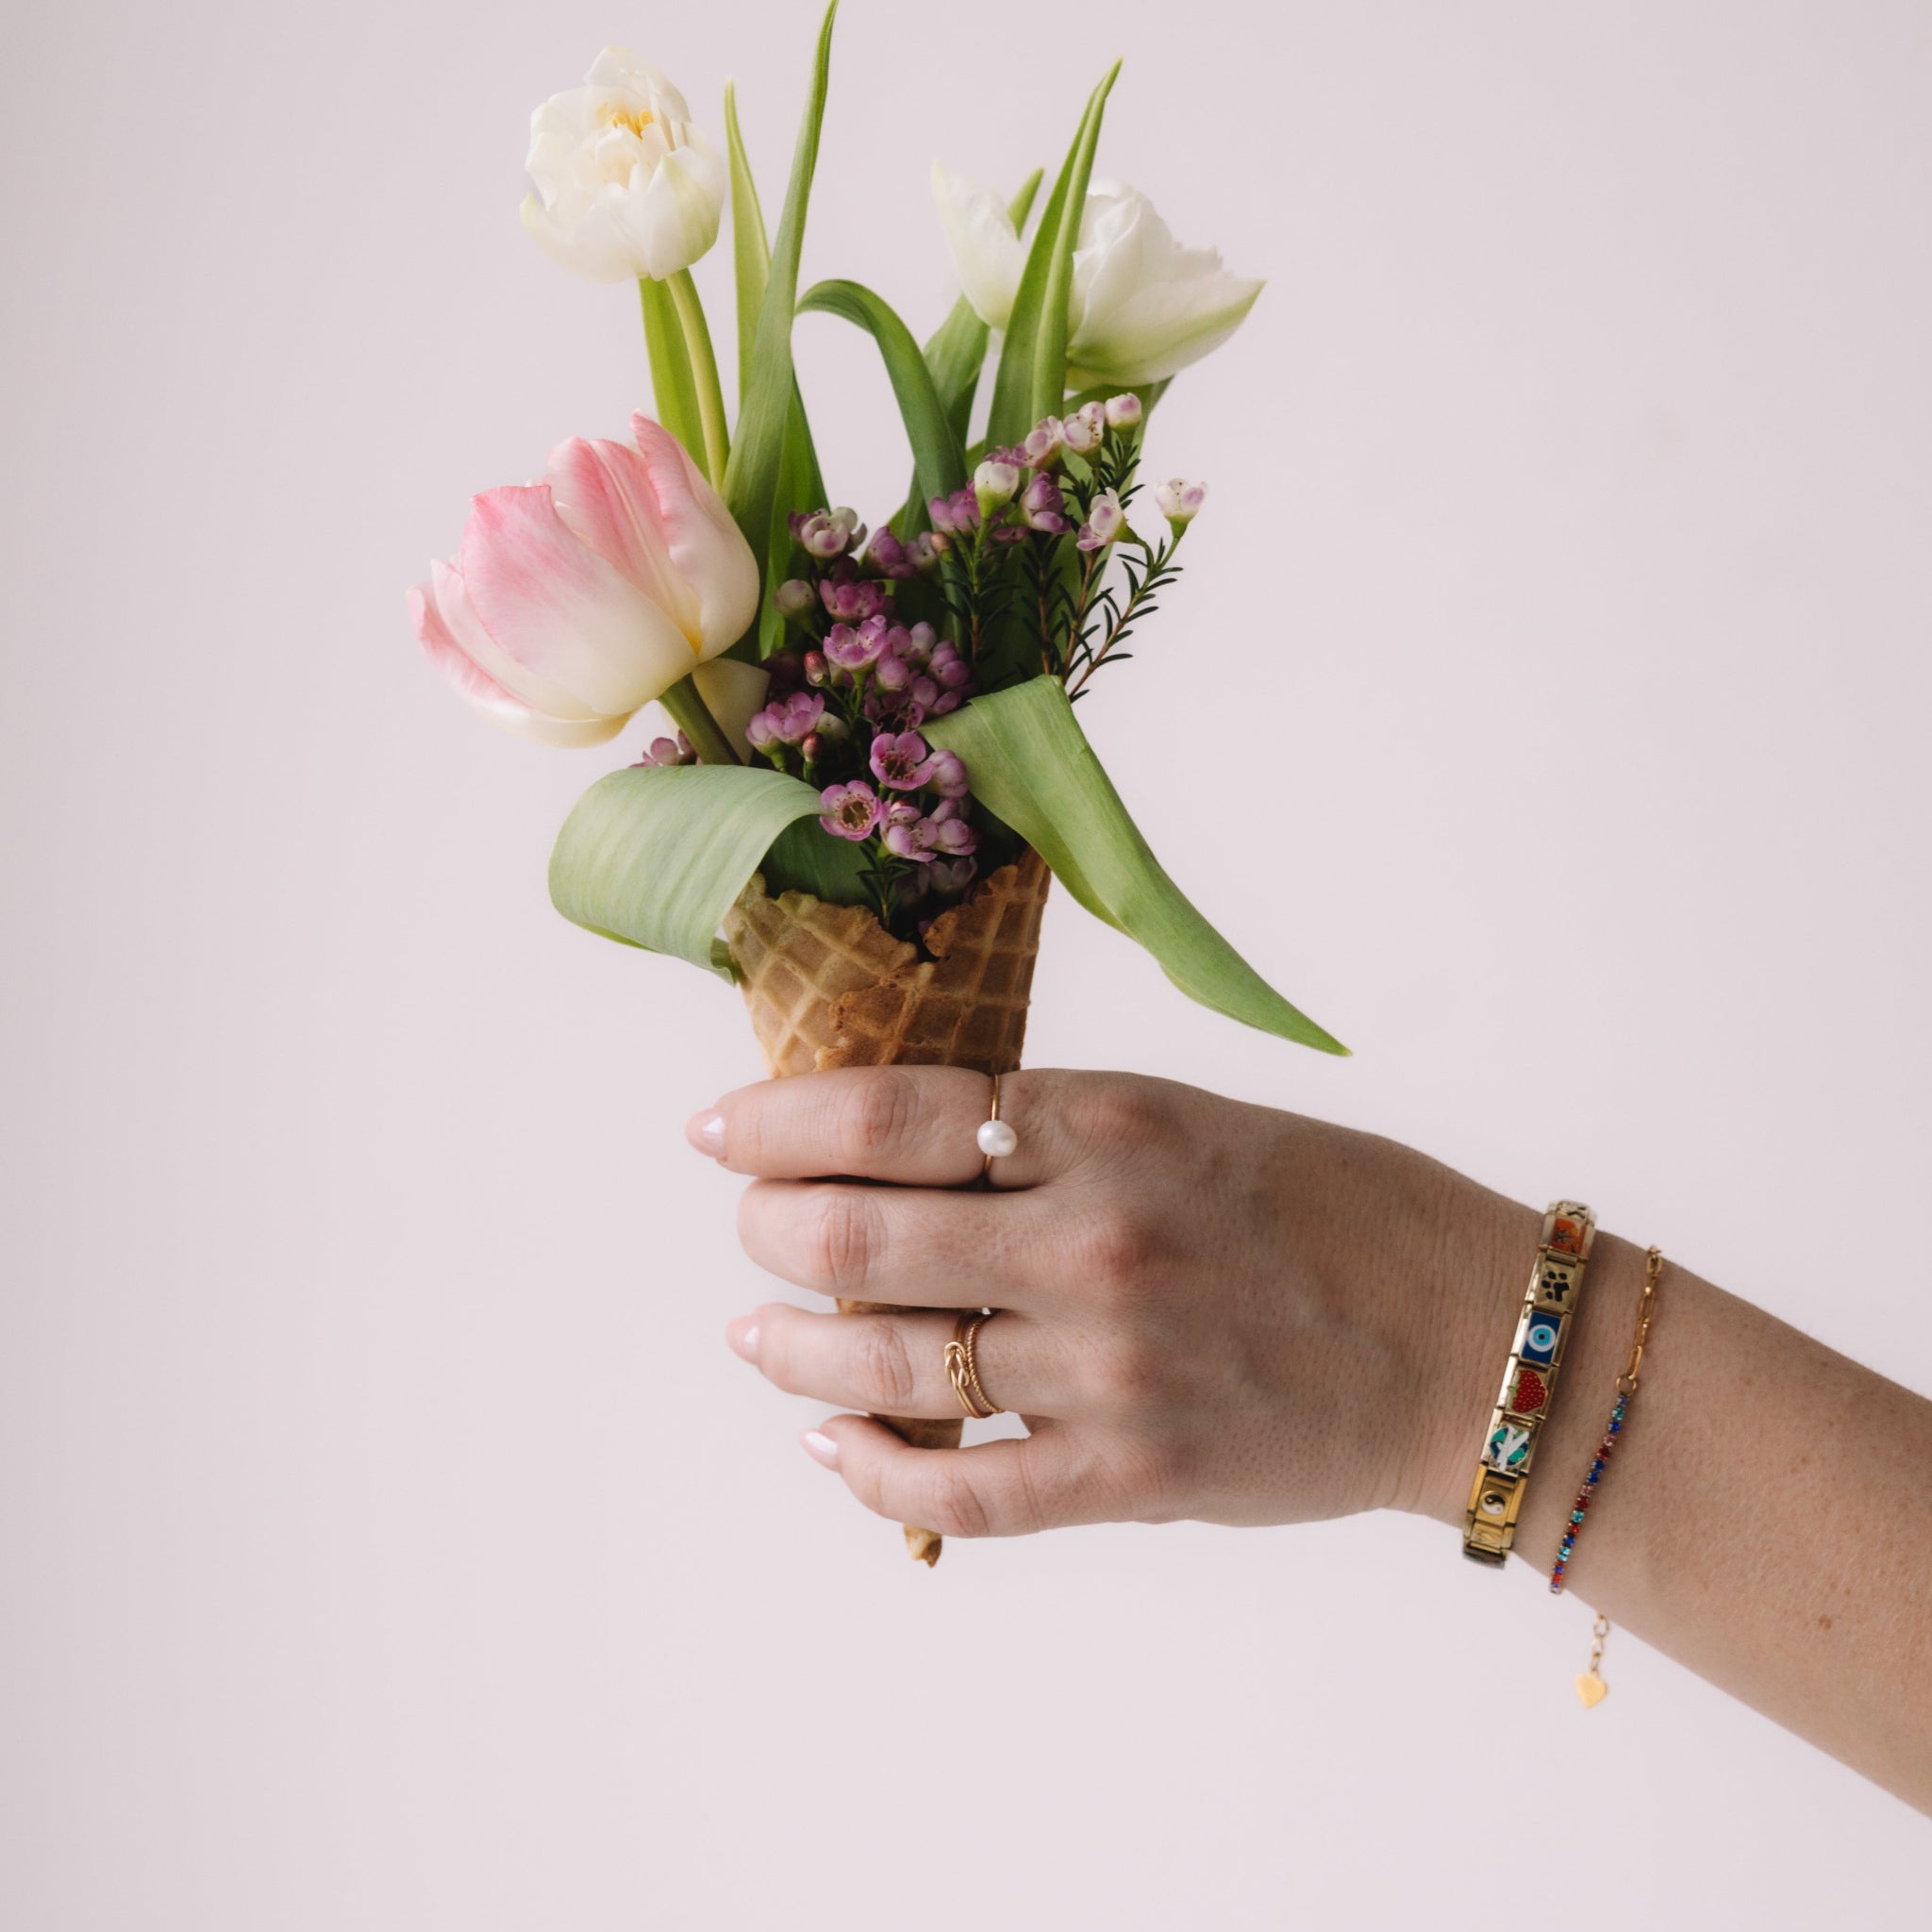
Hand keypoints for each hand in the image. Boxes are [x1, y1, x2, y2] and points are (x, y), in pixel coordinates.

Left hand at [688, 1066, 1534, 1540]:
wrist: (1471, 1341)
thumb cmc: (1333, 1205)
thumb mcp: (1186, 1118)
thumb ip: (1043, 1132)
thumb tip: (890, 1145)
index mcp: (1109, 1122)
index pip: (885, 1112)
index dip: (775, 1121)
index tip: (718, 1132)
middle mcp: (1095, 1238)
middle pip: (854, 1238)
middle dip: (766, 1230)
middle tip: (749, 1227)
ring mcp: (1108, 1369)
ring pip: (883, 1366)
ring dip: (790, 1349)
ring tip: (756, 1330)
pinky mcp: (1130, 1479)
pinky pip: (955, 1492)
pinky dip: (870, 1471)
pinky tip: (832, 1444)